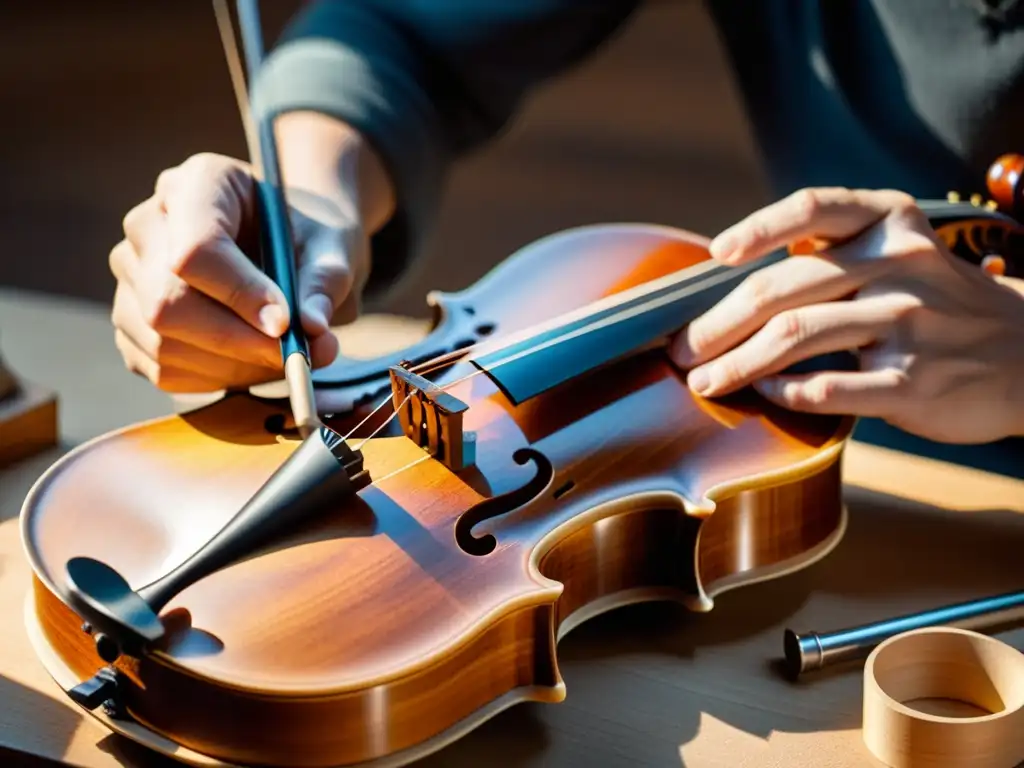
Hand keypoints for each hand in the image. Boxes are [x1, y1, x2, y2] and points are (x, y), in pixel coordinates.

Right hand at [109, 152, 367, 391]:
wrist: (290, 249)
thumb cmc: (309, 240)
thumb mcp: (333, 248)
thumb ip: (325, 284)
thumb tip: (312, 328)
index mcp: (198, 183)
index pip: (196, 248)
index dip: (239, 294)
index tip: (285, 324)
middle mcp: (149, 223)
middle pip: (166, 301)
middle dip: (234, 341)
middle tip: (292, 357)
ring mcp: (132, 274)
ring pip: (163, 342)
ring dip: (232, 366)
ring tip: (282, 355)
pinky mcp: (132, 322)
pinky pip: (164, 369)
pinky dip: (215, 379)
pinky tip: (251, 361)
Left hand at [669, 187, 1023, 443]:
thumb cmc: (933, 301)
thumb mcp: (896, 253)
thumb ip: (830, 256)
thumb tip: (727, 282)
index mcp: (888, 222)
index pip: (810, 208)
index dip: (756, 229)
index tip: (715, 255)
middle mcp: (898, 264)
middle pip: (782, 288)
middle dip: (717, 323)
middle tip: (683, 349)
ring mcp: (909, 324)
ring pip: (796, 338)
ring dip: (735, 364)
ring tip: (703, 381)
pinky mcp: (913, 382)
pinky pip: (829, 388)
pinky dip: (784, 392)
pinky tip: (763, 394)